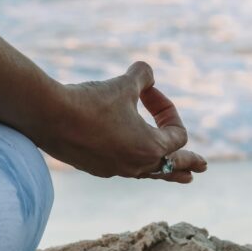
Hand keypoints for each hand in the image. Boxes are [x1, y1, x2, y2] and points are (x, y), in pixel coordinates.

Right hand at [33, 62, 207, 183]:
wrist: (49, 117)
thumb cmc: (91, 101)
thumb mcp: (123, 83)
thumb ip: (143, 76)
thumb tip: (148, 73)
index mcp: (151, 148)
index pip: (177, 133)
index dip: (168, 109)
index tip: (148, 91)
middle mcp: (136, 165)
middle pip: (171, 166)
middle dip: (188, 163)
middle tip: (202, 167)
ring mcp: (115, 169)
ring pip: (148, 173)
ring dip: (165, 171)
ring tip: (182, 177)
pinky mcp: (95, 167)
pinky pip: (124, 168)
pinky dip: (134, 163)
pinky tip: (132, 162)